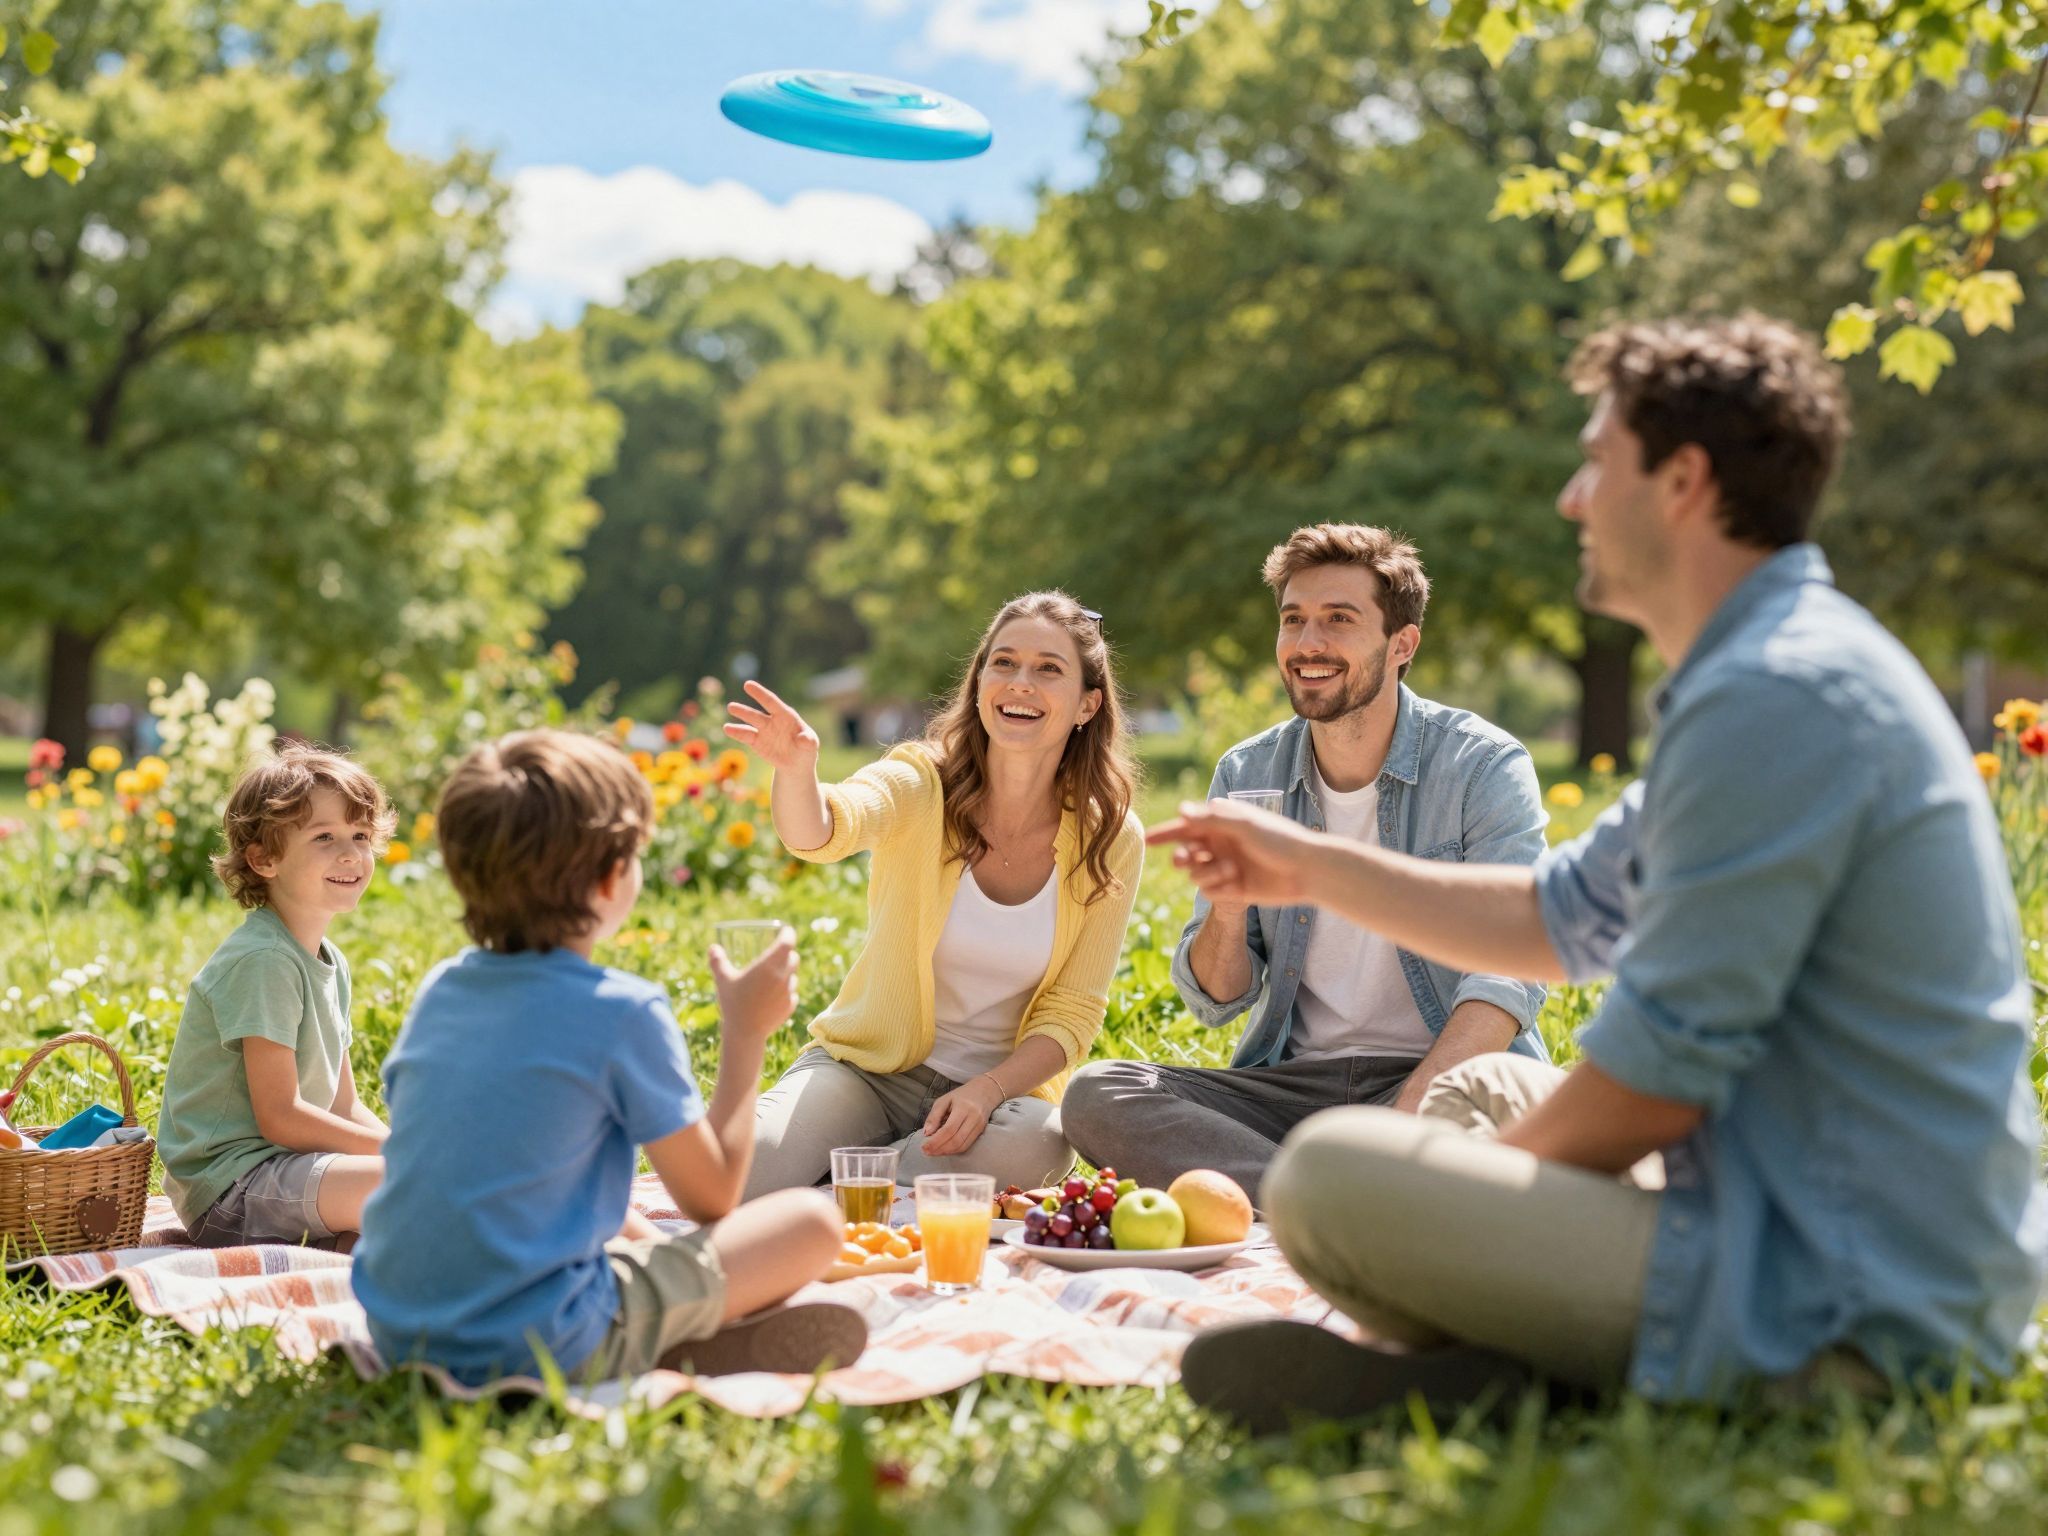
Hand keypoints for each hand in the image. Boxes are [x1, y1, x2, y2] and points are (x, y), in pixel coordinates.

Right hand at [709, 931, 797, 1047]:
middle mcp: (783, 976)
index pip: (788, 941)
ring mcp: (788, 992)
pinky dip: (785, 991)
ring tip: (772, 978)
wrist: (745, 1032)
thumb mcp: (723, 980)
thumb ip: (717, 961)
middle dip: (787, 953)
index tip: (785, 931)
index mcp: (769, 965)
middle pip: (793, 957)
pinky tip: (773, 996)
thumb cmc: (733, 1003)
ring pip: (793, 976)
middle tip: (777, 954)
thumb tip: (712, 947)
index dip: (788, 934)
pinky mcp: (790, 1006)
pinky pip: (792, 993)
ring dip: (786, 973)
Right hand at [722, 681, 820, 772]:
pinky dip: (737, 732)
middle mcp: (772, 721)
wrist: (797, 763)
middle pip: (756, 714)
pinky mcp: (757, 742)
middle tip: (731, 706)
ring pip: (749, 723)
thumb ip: (808, 741)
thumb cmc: (805, 749)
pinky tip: (727, 728)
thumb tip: (803, 740)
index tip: (747, 685)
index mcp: (786, 716)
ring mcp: (763, 731)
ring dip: (739, 719)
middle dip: (744, 711)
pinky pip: (746, 736)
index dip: (760, 694)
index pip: (772, 702)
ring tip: (728, 714)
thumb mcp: (811, 745)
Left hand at [920, 1076, 1002, 1157]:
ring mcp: (979, 1125)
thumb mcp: (944, 1100)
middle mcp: (973, 1117)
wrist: (984, 1091)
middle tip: (927, 1152)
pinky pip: (967, 1145)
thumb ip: (934, 1116)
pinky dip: (955, 1150)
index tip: (924, 1147)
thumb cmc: (961, 1096)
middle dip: (940, 1149)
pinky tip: (945, 1149)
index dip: (936, 1141)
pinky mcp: (981, 1131)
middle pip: (956, 1140)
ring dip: (947, 1152)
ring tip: (934, 1152)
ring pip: (962, 1145)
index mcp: (963, 1107)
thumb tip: (926, 1133)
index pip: (949, 1130)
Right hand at [1146, 799, 1325, 907]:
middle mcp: (1221, 845)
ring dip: (1207, 873)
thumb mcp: (1245, 825)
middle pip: (1185, 851)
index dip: (1166, 833)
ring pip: (1195, 873)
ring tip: (1229, 871)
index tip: (1147, 840)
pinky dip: (1217, 888)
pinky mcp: (1232, 889)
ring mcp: (1225, 867)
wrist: (1308, 871)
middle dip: (1183, 856)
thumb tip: (1181, 811)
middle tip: (1187, 859)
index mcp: (1223, 824)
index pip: (1186, 826)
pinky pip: (1209, 891)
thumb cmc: (1280, 841)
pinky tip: (1236, 885)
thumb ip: (1212, 819)